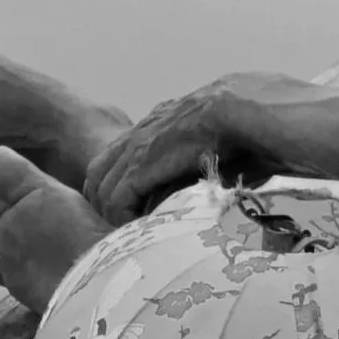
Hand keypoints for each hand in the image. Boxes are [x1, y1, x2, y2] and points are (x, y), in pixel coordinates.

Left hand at [83, 84, 238, 223]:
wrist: (238, 108)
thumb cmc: (240, 118)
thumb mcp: (214, 131)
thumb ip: (203, 147)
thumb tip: (221, 171)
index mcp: (157, 123)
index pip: (117, 155)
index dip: (118, 182)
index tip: (133, 205)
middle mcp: (140, 133)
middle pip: (98, 171)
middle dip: (103, 200)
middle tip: (123, 222)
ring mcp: (137, 147)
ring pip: (101, 188)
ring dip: (113, 213)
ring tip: (133, 230)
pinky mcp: (141, 165)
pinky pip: (116, 199)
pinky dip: (123, 217)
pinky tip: (141, 227)